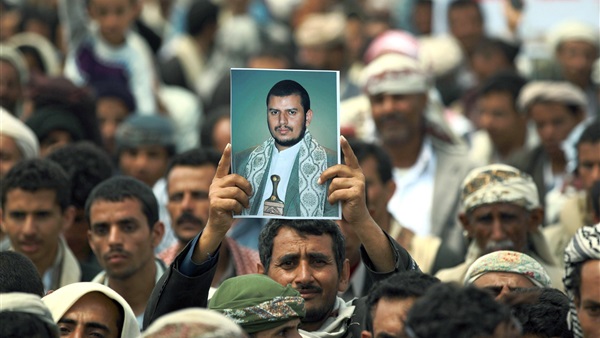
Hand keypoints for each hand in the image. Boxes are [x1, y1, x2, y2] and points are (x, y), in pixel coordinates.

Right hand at [195, 144, 251, 262]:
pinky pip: (233, 202)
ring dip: (244, 200)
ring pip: (236, 192)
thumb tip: (251, 182)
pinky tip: (238, 211)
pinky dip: (239, 207)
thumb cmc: (230, 209)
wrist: (218, 225)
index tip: (229, 144)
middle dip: (246, 186)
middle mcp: (215, 185)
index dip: (226, 155)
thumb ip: (237, 187)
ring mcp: (213, 194)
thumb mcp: (234, 196)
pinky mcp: (215, 203)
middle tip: (250, 194)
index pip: (222, 165)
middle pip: (235, 178)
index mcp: (219, 180)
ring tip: (245, 205)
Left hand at [319, 136, 370, 225]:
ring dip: (329, 192)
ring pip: (335, 182)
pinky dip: (332, 199)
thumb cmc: (345, 202)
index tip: (341, 137)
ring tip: (331, 198)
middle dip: (326, 175)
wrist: (356, 218)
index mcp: (355, 171)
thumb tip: (321, 175)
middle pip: (337, 168)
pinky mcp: (357, 193)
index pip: (350, 156)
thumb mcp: (341, 188)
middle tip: (319, 182)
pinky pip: (337, 193)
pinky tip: (334, 203)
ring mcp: (359, 183)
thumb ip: (336, 179)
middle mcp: (359, 175)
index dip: (346, 147)